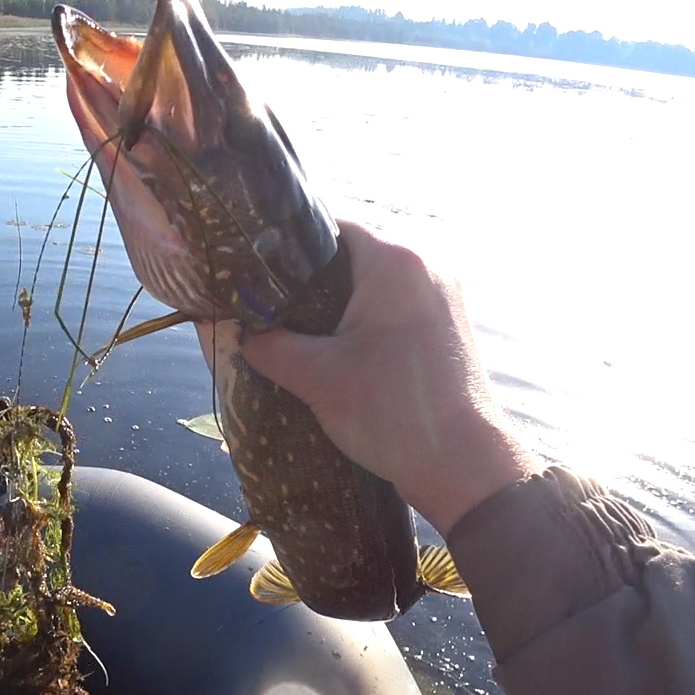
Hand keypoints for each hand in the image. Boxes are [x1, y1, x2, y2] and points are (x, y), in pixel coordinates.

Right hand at [197, 222, 538, 534]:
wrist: (462, 464)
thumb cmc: (389, 412)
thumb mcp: (314, 377)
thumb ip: (266, 345)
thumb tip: (232, 329)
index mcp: (394, 260)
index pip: (328, 230)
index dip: (286, 254)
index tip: (256, 281)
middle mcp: (426, 264)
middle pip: (351, 257)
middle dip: (310, 286)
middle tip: (272, 316)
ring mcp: (444, 294)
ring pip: (374, 285)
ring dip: (339, 308)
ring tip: (302, 339)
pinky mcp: (449, 324)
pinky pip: (396, 307)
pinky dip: (366, 323)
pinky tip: (341, 355)